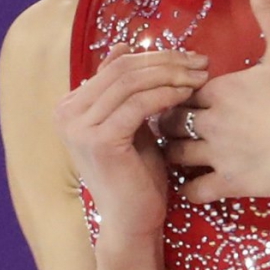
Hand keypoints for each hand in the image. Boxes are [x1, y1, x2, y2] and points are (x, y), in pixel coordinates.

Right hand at [55, 48, 206, 248]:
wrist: (132, 221)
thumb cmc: (136, 176)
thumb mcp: (130, 124)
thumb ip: (124, 92)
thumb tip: (122, 47)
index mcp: (71, 106)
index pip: (117, 66)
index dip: (157, 57)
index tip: (191, 58)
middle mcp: (67, 113)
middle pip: (124, 70)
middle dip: (168, 62)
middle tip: (201, 63)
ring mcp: (79, 127)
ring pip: (131, 83)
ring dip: (171, 75)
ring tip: (200, 77)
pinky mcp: (98, 140)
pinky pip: (138, 104)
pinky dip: (165, 95)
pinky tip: (187, 95)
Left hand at [168, 0, 269, 204]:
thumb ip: (269, 15)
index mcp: (219, 90)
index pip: (179, 89)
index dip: (179, 93)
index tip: (183, 97)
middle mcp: (210, 121)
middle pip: (169, 121)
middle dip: (167, 123)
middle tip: (173, 126)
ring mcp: (217, 154)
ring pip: (174, 154)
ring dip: (173, 154)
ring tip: (177, 156)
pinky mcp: (230, 182)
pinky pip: (195, 190)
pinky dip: (189, 190)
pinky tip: (191, 187)